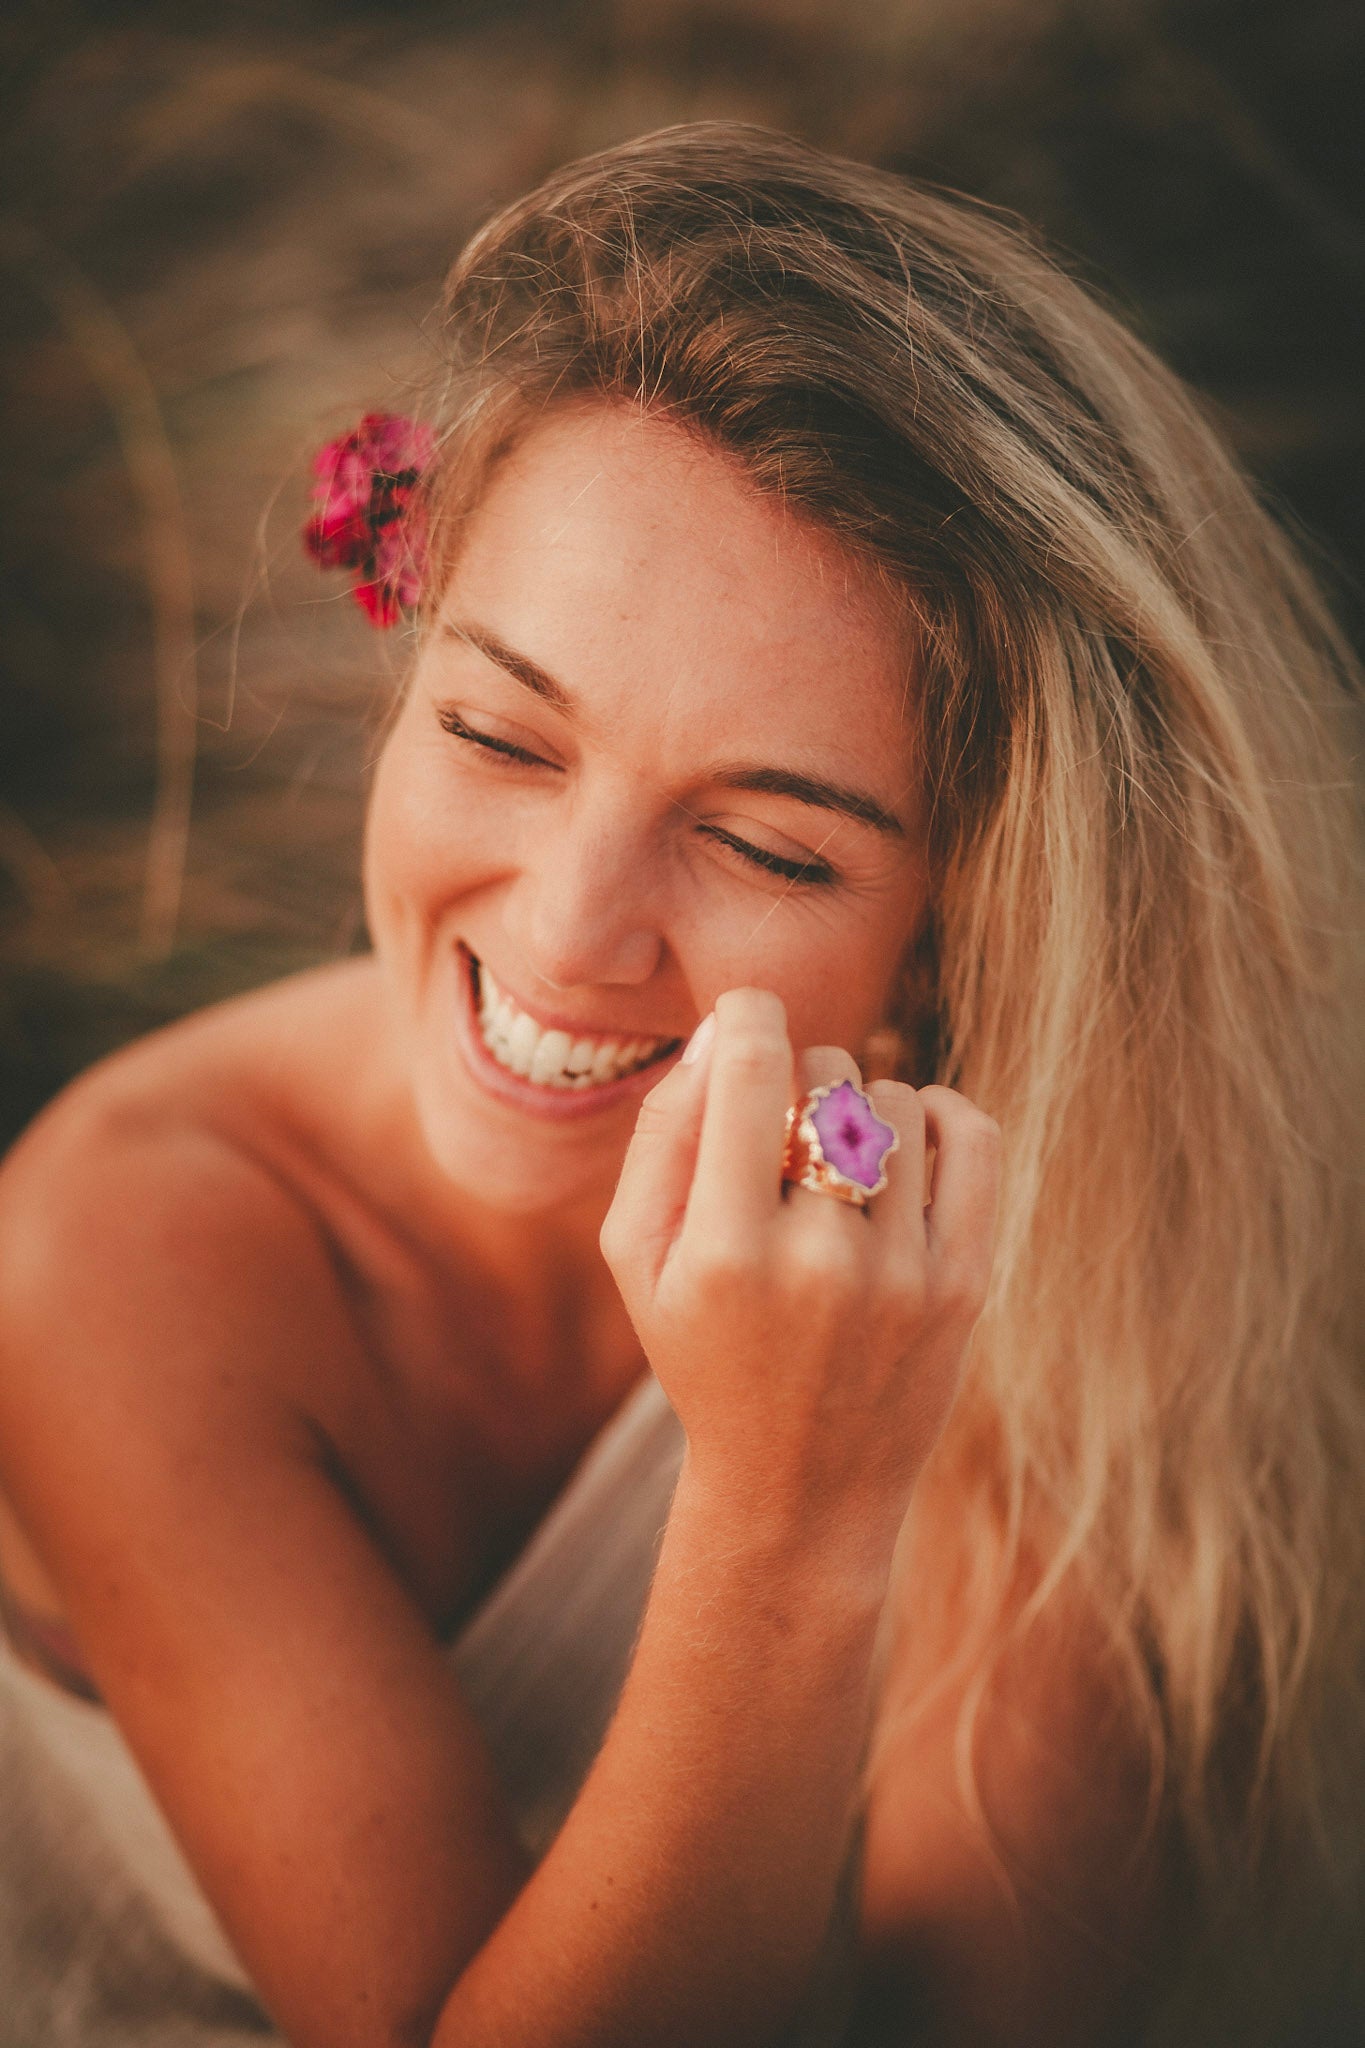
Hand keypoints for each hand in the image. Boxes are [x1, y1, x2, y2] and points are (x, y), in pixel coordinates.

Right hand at [600, 988, 1001, 1523]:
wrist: (799, 1485)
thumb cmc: (704, 1351)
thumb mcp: (640, 1258)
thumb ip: (663, 1135)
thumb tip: (724, 1028)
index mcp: (724, 1252)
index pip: (754, 1069)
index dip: (750, 1014)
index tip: (747, 1018)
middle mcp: (819, 1262)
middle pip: (827, 1074)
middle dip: (799, 1075)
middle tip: (780, 1131)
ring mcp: (903, 1276)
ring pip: (895, 1100)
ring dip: (860, 1105)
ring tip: (834, 1159)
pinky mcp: (965, 1285)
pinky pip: (971, 1139)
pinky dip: (938, 1114)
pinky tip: (904, 1143)